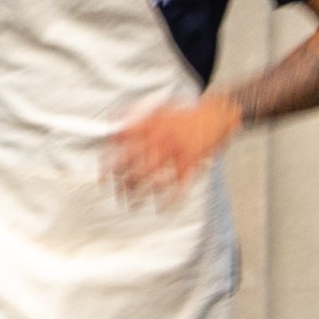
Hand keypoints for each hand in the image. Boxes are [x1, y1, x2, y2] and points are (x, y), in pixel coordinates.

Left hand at [105, 91, 239, 201]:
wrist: (216, 115)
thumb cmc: (184, 115)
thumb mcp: (158, 110)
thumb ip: (135, 118)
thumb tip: (113, 130)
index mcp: (151, 127)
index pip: (123, 148)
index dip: (110, 161)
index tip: (102, 175)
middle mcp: (162, 141)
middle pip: (135, 168)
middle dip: (122, 184)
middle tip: (116, 192)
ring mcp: (176, 155)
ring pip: (153, 180)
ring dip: (140, 195)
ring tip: (131, 203)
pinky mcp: (190, 166)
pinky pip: (176, 188)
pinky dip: (168, 201)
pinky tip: (160, 208)